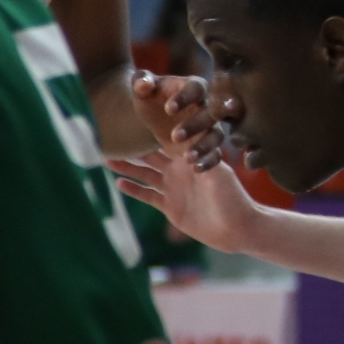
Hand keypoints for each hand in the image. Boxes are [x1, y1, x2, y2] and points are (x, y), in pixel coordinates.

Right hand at [107, 142, 264, 252]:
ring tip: (107, 160)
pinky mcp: (169, 206)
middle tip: (113, 138)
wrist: (236, 228)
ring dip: (127, 167)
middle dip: (133, 148)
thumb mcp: (218, 174)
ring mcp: (173, 188)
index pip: (169, 139)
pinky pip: (147, 195)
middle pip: (151, 156)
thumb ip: (198, 157)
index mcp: (191, 158)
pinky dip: (133, 189)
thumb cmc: (233, 198)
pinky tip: (119, 183)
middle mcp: (180, 170)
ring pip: (144, 174)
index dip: (155, 128)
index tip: (138, 114)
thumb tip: (186, 139)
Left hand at [129, 69, 236, 169]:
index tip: (168, 109)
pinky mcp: (208, 148)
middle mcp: (206, 108)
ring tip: (186, 157)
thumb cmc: (152, 98)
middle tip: (174, 136)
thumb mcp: (143, 89)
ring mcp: (209, 129)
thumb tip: (142, 84)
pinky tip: (195, 168)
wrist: (156, 116)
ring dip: (203, 147)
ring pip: (215, 137)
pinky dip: (208, 162)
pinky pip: (215, 156)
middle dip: (194, 126)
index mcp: (192, 88)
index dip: (184, 97)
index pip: (196, 88)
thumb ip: (140, 81)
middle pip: (209, 115)